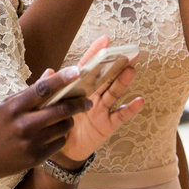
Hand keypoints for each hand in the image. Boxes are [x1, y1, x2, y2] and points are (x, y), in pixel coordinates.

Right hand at [0, 72, 89, 181]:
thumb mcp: (5, 106)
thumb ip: (29, 91)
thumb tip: (51, 73)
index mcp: (14, 108)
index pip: (42, 89)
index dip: (61, 79)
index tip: (77, 71)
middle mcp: (24, 125)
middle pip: (60, 110)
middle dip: (78, 104)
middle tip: (87, 101)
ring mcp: (31, 142)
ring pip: (64, 127)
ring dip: (69, 120)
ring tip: (65, 118)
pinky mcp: (37, 157)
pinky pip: (60, 142)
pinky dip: (61, 135)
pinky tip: (52, 134)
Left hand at [57, 36, 143, 163]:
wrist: (61, 149)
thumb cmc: (57, 122)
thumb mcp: (50, 104)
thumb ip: (49, 88)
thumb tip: (49, 71)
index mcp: (79, 87)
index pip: (88, 67)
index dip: (96, 53)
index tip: (105, 40)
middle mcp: (93, 95)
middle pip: (106, 77)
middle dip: (117, 64)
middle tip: (128, 51)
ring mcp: (102, 109)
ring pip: (114, 92)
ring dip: (123, 81)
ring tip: (131, 69)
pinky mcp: (107, 124)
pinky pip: (120, 115)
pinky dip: (130, 109)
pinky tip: (139, 100)